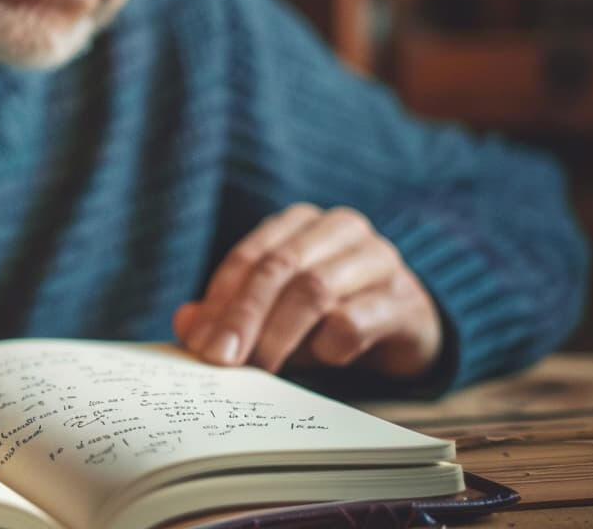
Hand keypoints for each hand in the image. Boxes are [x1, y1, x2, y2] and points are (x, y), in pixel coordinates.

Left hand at [172, 204, 441, 378]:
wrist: (407, 325)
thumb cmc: (330, 313)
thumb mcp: (276, 312)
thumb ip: (230, 315)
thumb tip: (185, 326)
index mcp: (299, 223)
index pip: (249, 256)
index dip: (220, 301)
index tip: (200, 343)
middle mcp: (338, 229)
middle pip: (278, 269)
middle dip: (243, 317)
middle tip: (222, 360)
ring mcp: (376, 259)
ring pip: (313, 289)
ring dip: (278, 335)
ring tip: (260, 369)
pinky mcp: (403, 299)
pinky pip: (355, 320)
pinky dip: (329, 345)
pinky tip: (324, 360)